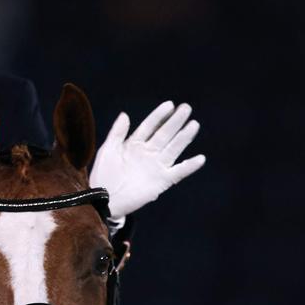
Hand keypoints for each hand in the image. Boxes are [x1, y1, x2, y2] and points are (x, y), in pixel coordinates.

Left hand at [90, 101, 204, 220]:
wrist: (104, 199)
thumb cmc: (103, 174)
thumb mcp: (107, 150)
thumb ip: (117, 133)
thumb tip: (125, 114)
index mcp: (135, 143)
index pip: (150, 126)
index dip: (159, 115)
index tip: (169, 105)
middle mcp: (149, 152)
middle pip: (165, 134)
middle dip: (175, 121)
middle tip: (186, 108)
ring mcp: (156, 166)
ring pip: (173, 149)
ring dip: (183, 138)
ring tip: (193, 125)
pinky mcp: (162, 181)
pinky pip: (178, 172)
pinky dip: (189, 166)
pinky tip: (200, 159)